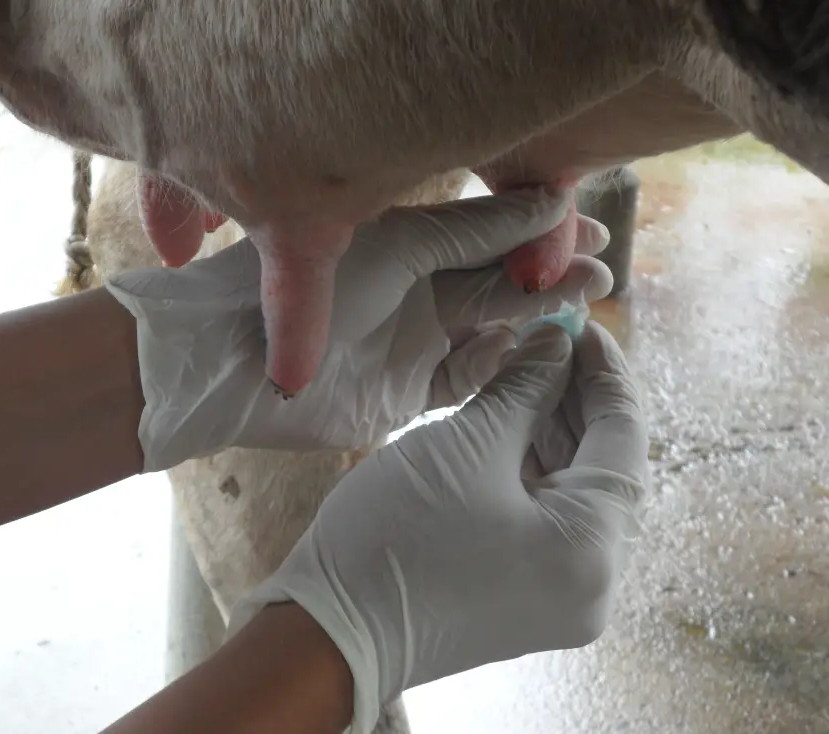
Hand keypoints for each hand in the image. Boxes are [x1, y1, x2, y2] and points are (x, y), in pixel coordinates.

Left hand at [105, 188, 612, 471]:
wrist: (237, 366)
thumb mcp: (401, 247)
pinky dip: (502, 366)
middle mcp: (413, 293)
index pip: (488, 235)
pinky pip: (467, 379)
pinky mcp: (404, 395)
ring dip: (535, 319)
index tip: (595, 227)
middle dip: (549, 275)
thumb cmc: (309, 289)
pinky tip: (537, 351)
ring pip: (489, 331)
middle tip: (605, 271)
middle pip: (496, 284)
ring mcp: (410, 344)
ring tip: (588, 303)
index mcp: (406, 247)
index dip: (541, 233)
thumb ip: (472, 231)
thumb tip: (548, 203)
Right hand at [227, 322, 648, 733]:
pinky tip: (511, 424)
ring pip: (576, 493)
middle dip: (578, 400)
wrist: (330, 630)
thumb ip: (526, 386)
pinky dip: (534, 471)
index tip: (580, 323)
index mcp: (592, 548)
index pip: (624, 437)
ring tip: (526, 374)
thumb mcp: (467, 444)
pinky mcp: (529, 599)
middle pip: (605, 467)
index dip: (605, 372)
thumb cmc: (397, 536)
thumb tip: (558, 342)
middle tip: (549, 342)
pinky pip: (550, 521)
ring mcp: (562, 598)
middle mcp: (594, 583)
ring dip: (555, 433)